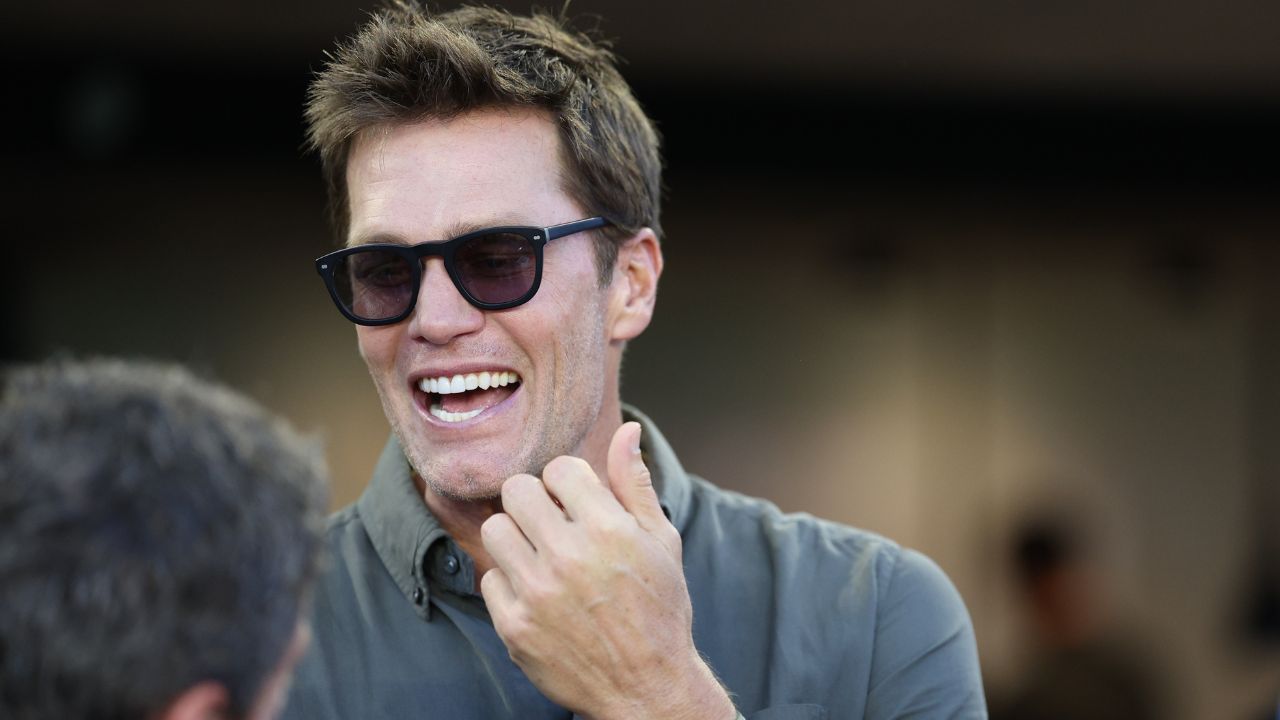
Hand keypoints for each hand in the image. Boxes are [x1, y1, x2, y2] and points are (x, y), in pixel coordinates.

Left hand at [480, 422, 735, 719]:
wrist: (647, 687)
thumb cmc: (659, 608)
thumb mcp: (662, 542)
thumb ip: (635, 484)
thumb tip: (627, 430)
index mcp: (608, 530)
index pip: (559, 468)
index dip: (568, 482)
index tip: (577, 502)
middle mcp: (568, 557)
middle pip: (518, 490)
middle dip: (536, 500)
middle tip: (552, 522)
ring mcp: (537, 593)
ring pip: (496, 529)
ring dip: (517, 536)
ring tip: (541, 554)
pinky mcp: (514, 626)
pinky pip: (490, 578)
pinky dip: (511, 582)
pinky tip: (538, 593)